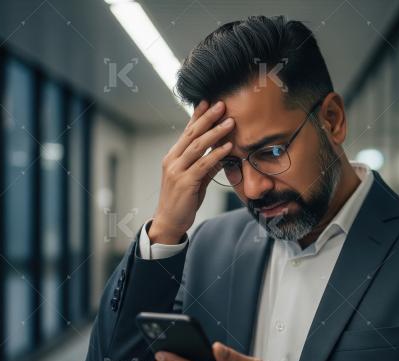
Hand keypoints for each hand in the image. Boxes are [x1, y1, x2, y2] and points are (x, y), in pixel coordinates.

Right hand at [149, 100, 235, 243]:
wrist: (169, 222)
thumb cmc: (182, 200)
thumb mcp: (195, 179)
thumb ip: (206, 164)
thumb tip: (222, 151)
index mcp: (173, 156)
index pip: (186, 131)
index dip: (197, 115)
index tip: (208, 101)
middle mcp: (172, 160)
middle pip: (191, 134)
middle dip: (207, 118)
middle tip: (222, 104)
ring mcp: (176, 171)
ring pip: (197, 147)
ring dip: (215, 133)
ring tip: (230, 122)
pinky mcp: (184, 183)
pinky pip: (202, 165)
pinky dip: (216, 154)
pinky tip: (227, 146)